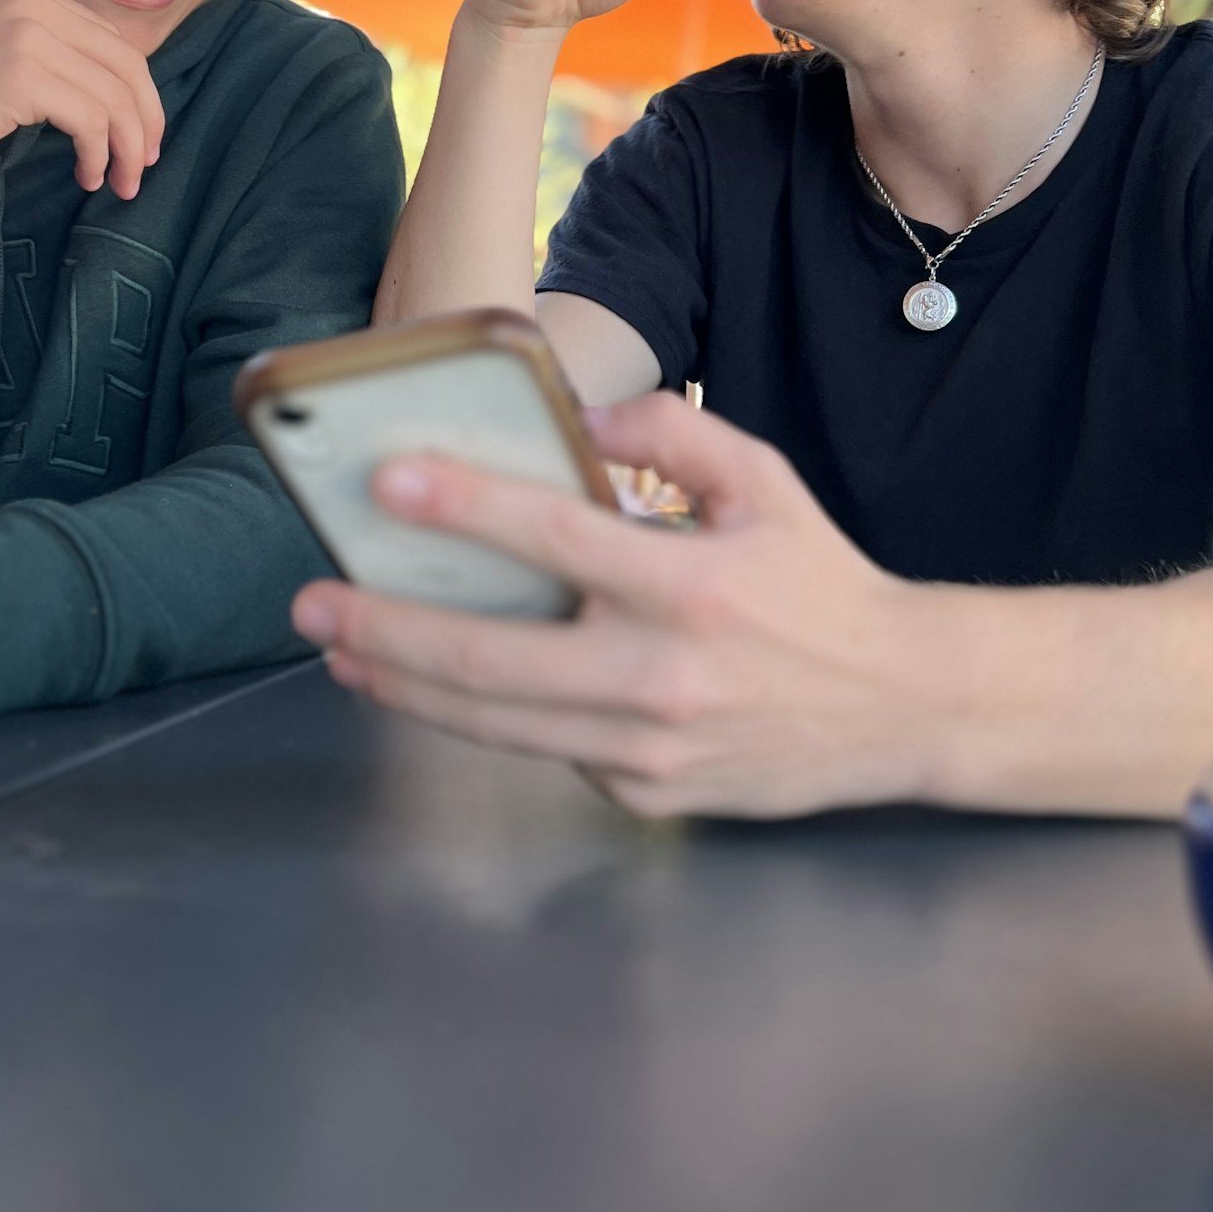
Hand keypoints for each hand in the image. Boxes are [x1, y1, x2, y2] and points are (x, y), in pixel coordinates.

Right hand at [0, 0, 165, 196]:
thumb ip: (50, 56)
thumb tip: (122, 93)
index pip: (110, 40)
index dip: (136, 93)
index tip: (138, 137)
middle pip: (125, 62)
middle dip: (144, 119)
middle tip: (141, 165)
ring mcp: (24, 32)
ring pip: (114, 94)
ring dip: (125, 146)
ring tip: (117, 182)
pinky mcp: (19, 73)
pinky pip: (91, 118)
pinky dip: (97, 153)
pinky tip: (85, 176)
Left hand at [291, 393, 935, 819]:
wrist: (899, 707)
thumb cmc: (819, 581)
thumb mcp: (764, 482)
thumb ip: (673, 434)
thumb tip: (577, 417)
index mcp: (691, 587)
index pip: (556, 538)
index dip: (465, 508)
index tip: (387, 484)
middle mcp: (661, 676)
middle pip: (490, 658)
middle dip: (386, 628)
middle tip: (313, 602)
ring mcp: (648, 749)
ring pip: (496, 722)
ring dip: (404, 686)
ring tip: (342, 650)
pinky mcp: (645, 794)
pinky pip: (547, 749)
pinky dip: (492, 718)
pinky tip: (444, 687)